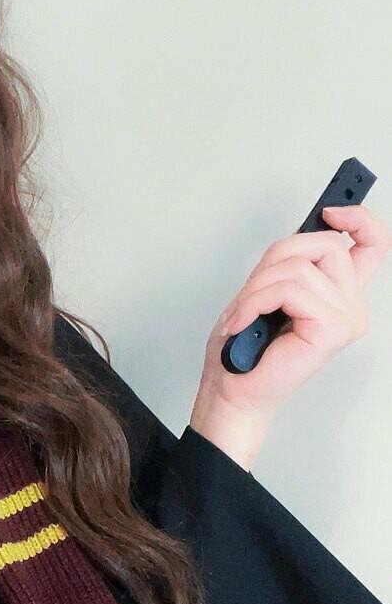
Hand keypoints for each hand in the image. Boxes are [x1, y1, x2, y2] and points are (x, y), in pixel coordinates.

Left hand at [193, 203, 388, 445]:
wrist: (232, 393)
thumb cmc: (245, 350)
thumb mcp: (267, 289)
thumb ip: (293, 262)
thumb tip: (306, 228)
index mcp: (340, 295)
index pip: (372, 245)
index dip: (358, 219)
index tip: (331, 210)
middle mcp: (351, 306)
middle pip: (324, 244)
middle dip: (275, 260)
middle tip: (253, 293)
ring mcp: (346, 318)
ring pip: (299, 267)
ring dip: (257, 287)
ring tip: (244, 315)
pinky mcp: (332, 328)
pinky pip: (289, 289)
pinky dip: (254, 301)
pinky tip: (243, 322)